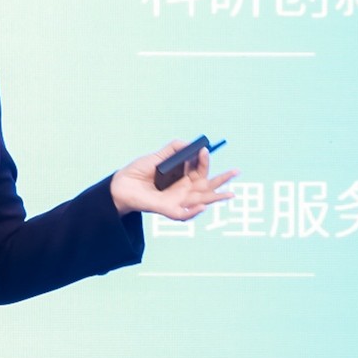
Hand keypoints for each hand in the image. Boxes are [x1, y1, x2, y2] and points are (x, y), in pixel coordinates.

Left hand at [110, 140, 236, 220]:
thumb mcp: (156, 157)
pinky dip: (193, 211)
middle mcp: (183, 190)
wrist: (120, 184)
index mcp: (182, 177)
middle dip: (223, 180)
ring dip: (216, 198)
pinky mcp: (167, 209)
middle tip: (237, 171)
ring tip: (231, 194)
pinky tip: (202, 206)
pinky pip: (183, 213)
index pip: (200, 170)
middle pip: (208, 186)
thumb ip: (173, 149)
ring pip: (201, 200)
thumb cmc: (138, 172)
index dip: (204, 160)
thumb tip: (189, 144)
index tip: (203, 150)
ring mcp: (177, 200)